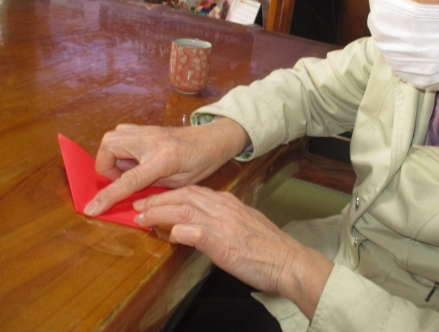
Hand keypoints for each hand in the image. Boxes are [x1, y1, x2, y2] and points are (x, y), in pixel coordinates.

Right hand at [84, 118, 249, 215]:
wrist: (213, 139)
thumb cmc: (202, 163)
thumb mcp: (181, 184)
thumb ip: (152, 188)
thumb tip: (128, 196)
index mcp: (164, 158)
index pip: (128, 180)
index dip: (107, 196)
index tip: (91, 209)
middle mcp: (151, 140)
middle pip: (109, 147)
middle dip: (108, 167)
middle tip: (126, 179)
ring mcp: (147, 130)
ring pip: (111, 138)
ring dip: (113, 157)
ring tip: (131, 169)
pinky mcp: (146, 127)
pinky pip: (121, 134)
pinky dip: (120, 148)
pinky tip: (135, 158)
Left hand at [134, 186, 333, 319]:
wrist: (286, 260)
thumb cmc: (267, 247)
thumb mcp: (243, 225)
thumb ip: (220, 221)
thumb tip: (198, 227)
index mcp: (228, 202)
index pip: (193, 191)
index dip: (170, 195)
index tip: (154, 200)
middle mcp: (223, 207)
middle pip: (184, 196)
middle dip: (158, 199)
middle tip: (139, 206)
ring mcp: (222, 223)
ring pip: (184, 209)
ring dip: (159, 212)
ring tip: (141, 217)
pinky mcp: (221, 241)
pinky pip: (194, 231)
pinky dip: (178, 230)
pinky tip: (168, 234)